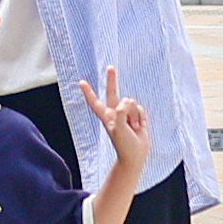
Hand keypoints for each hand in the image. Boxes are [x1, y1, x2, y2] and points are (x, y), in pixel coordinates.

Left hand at [80, 63, 152, 177]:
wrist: (136, 156)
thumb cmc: (124, 145)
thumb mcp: (119, 129)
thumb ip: (121, 113)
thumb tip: (126, 102)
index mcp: (106, 116)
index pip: (94, 102)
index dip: (88, 92)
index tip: (81, 82)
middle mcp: (115, 113)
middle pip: (112, 92)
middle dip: (112, 80)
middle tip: (110, 67)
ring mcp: (126, 114)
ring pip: (131, 102)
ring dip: (135, 115)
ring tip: (134, 128)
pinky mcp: (136, 116)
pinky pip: (140, 108)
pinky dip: (141, 117)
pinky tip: (140, 127)